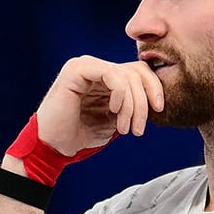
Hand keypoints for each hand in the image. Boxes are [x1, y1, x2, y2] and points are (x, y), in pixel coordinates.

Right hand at [29, 55, 165, 155]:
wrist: (54, 147)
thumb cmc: (81, 136)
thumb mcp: (115, 120)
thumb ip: (131, 106)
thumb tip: (156, 100)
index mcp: (106, 78)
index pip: (139, 72)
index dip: (154, 89)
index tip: (159, 110)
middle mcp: (97, 68)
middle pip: (137, 72)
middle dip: (144, 102)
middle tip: (138, 129)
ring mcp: (86, 66)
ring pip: (126, 75)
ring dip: (132, 105)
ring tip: (125, 128)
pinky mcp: (77, 69)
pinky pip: (111, 74)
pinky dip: (120, 94)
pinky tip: (114, 111)